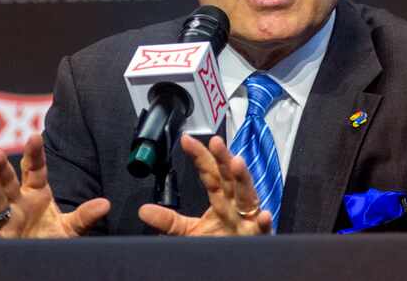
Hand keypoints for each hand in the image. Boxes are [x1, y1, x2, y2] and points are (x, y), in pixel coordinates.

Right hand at [0, 133, 109, 238]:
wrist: (41, 261)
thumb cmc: (52, 239)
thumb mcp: (71, 227)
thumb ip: (85, 216)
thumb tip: (105, 204)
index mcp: (36, 193)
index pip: (35, 169)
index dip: (34, 153)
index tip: (34, 136)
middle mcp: (17, 203)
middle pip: (8, 182)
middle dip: (2, 167)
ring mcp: (6, 221)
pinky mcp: (2, 241)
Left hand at [138, 134, 272, 235]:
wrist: (233, 267)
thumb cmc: (219, 244)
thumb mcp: (190, 232)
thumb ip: (169, 220)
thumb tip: (143, 210)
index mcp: (221, 200)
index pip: (210, 173)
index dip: (200, 156)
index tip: (186, 140)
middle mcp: (235, 205)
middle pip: (230, 177)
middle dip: (223, 159)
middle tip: (216, 142)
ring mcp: (247, 220)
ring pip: (247, 196)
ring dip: (243, 179)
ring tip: (237, 163)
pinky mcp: (257, 238)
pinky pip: (262, 230)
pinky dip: (263, 222)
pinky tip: (262, 214)